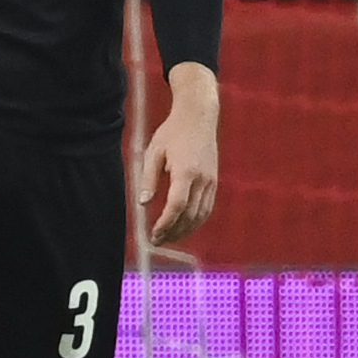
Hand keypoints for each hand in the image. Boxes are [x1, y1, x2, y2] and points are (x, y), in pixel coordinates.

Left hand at [138, 65, 221, 245]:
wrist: (199, 116)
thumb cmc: (173, 132)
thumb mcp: (154, 151)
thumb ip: (149, 178)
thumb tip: (144, 203)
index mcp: (186, 171)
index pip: (176, 206)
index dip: (165, 224)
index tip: (154, 234)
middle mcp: (202, 179)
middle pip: (189, 215)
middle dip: (173, 232)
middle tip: (157, 241)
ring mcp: (211, 181)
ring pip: (200, 215)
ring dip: (185, 230)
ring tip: (168, 238)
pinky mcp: (214, 181)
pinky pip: (207, 208)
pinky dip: (196, 221)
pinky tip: (184, 227)